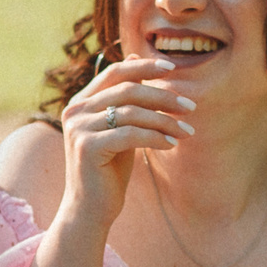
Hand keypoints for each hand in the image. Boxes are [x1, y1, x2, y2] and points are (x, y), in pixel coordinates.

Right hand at [57, 56, 197, 232]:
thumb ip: (125, 98)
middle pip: (127, 90)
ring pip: (132, 113)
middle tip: (190, 107)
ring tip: (186, 131)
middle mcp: (75, 111)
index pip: (115, 72)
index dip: (144, 67)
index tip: (173, 68)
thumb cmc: (109, 168)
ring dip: (165, 121)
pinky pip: (130, 134)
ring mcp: (79, 128)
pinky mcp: (87, 147)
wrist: (90, 208)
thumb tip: (135, 58)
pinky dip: (155, 138)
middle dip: (163, 97)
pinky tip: (171, 145)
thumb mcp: (120, 127)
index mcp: (81, 102)